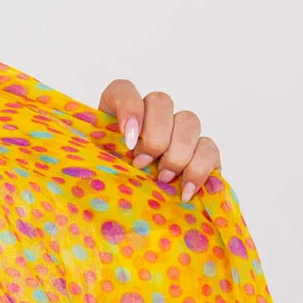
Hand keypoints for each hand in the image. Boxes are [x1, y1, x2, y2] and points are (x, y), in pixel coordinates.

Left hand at [99, 79, 222, 203]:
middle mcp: (152, 117)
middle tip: (141, 165)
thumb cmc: (110, 190)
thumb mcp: (95, 174)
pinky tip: (185, 190)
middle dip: (154, 136)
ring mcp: (179, 132)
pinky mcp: (202, 153)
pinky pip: (209, 148)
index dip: (128, 107)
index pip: (122, 90)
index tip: (127, 140)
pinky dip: (199, 169)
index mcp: (119, 116)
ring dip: (176, 152)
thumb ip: (93, 162)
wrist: (128, 213)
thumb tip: (105, 162)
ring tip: (163, 179)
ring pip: (189, 120)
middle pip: (161, 101)